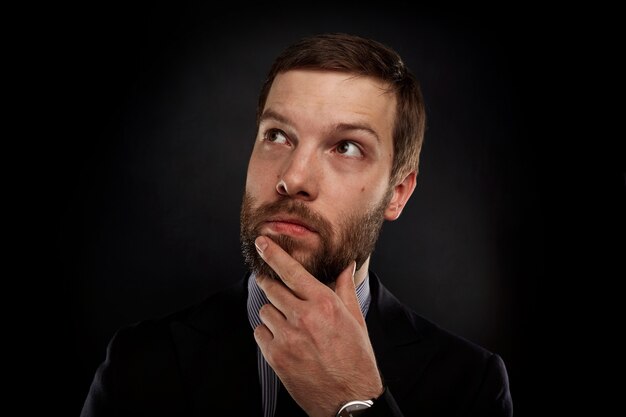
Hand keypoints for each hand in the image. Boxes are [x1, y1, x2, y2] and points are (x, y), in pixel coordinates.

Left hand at [253, 236, 382, 416]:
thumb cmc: (355, 359)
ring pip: (265, 310)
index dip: (273, 253)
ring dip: (273, 312)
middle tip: (272, 285)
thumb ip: (345, 289)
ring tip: (289, 323)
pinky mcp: (276, 356)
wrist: (349, 399)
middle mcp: (304, 317)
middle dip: (270, 283)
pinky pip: (260, 332)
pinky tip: (283, 339)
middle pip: (272, 287)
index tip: (261, 242)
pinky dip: (268, 333)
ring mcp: (287, 337)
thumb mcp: (355, 320)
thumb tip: (347, 266)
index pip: (292, 271)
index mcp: (324, 303)